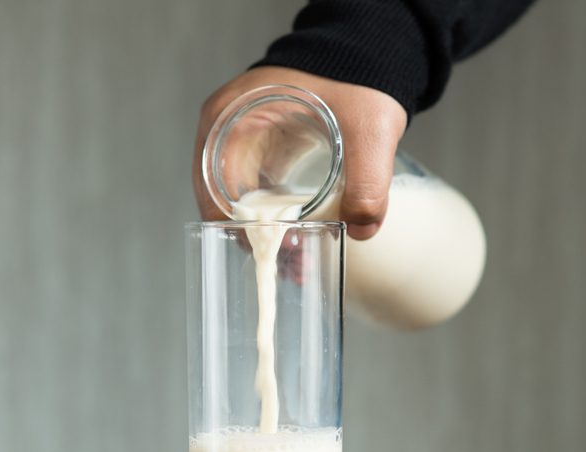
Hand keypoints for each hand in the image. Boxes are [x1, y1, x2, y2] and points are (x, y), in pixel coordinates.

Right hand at [193, 66, 406, 240]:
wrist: (366, 54)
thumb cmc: (356, 76)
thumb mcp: (368, 128)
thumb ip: (370, 180)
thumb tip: (362, 229)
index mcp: (228, 118)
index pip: (215, 190)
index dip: (243, 227)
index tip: (279, 248)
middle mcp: (223, 131)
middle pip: (224, 203)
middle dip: (256, 240)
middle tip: (291, 264)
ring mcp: (239, 142)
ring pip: (239, 204)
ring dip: (265, 235)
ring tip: (299, 261)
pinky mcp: (259, 151)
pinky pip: (255, 195)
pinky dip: (273, 221)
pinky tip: (299, 240)